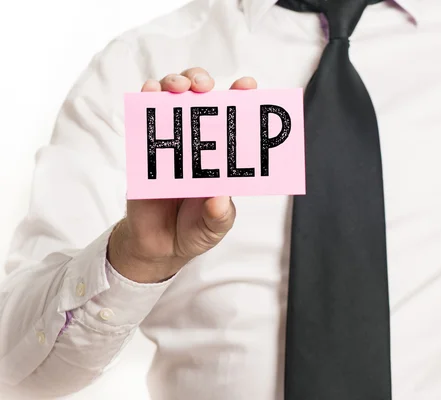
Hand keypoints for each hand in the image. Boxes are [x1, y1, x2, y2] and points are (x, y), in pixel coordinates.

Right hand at [108, 68, 256, 282]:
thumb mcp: (214, 227)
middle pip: (199, 98)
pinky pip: (144, 120)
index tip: (247, 85)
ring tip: (178, 89)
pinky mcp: (145, 150)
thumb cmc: (195, 229)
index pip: (234, 121)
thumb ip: (219, 216)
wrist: (159, 246)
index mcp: (222, 156)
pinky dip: (145, 101)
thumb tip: (220, 199)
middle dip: (202, 82)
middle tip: (204, 88)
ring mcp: (170, 143)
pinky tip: (149, 93)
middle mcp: (197, 143)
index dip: (241, 98)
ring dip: (174, 84)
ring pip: (171, 100)